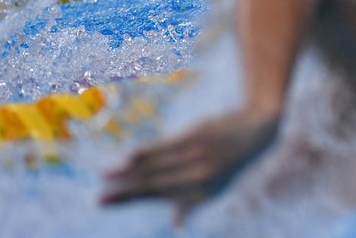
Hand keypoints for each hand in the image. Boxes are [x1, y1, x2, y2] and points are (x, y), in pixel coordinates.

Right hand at [101, 109, 279, 223]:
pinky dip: (148, 153)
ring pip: (157, 167)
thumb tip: (176, 224)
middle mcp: (199, 179)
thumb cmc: (230, 161)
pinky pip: (168, 147)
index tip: (103, 201)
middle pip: (153, 186)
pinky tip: (130, 158)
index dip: (129, 200)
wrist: (256, 130)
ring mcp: (198, 157)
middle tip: (98, 200)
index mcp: (200, 195)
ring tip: (105, 177)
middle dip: (123, 194)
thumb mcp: (216, 186)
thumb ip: (191, 202)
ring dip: (128, 173)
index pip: (156, 197)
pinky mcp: (197, 137)